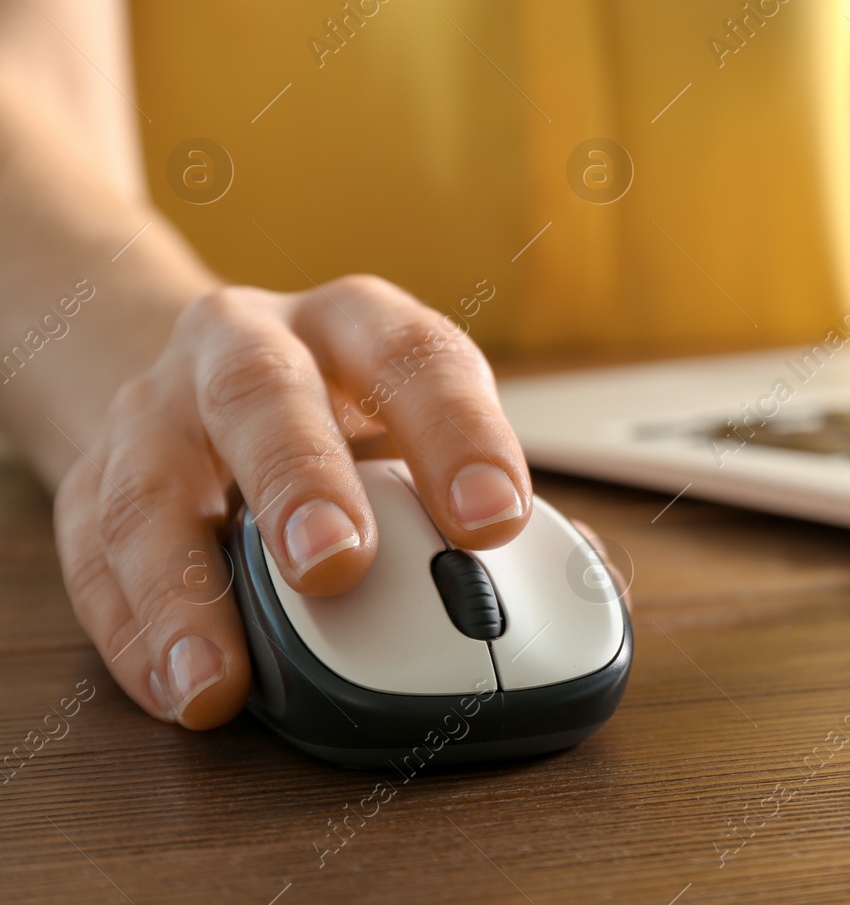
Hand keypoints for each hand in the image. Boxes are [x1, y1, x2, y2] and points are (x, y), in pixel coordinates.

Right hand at [52, 276, 532, 728]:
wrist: (210, 380)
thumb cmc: (348, 415)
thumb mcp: (422, 429)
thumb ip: (493, 503)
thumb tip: (591, 585)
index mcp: (360, 326)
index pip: (417, 358)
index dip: (459, 434)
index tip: (495, 519)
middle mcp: (250, 345)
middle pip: (263, 393)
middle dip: (300, 480)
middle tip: (337, 564)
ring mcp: (159, 409)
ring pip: (152, 482)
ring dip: (186, 585)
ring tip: (222, 675)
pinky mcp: (96, 476)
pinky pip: (95, 554)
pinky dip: (134, 631)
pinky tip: (178, 686)